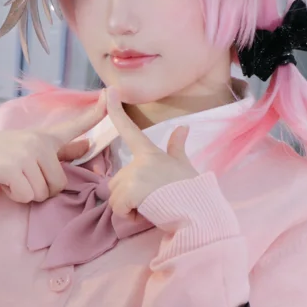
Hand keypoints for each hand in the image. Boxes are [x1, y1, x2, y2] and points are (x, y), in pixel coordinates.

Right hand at [0, 92, 106, 202]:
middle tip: (22, 178)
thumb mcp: (30, 149)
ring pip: (42, 192)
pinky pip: (27, 195)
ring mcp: (26, 153)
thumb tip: (87, 144)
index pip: (75, 125)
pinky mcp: (13, 167)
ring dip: (26, 193)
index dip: (95, 113)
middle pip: (58, 184)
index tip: (110, 94)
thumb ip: (61, 151)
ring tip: (11, 178)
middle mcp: (38, 142)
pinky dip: (14, 195)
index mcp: (44, 137)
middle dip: (41, 189)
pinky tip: (4, 182)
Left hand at [106, 92, 199, 216]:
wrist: (198, 211)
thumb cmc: (192, 191)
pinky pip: (118, 208)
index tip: (108, 90)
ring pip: (115, 196)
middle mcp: (139, 161)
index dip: (116, 110)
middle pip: (117, 180)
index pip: (129, 129)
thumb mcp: (183, 165)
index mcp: (149, 153)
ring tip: (150, 207)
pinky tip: (146, 214)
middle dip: (128, 195)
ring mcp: (134, 176)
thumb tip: (183, 127)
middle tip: (151, 200)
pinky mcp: (131, 193)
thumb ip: (177, 147)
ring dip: (128, 207)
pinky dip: (129, 215)